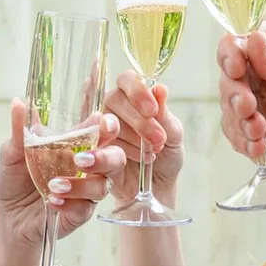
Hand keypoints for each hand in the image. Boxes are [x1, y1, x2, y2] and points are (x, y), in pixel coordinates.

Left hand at [0, 98, 127, 265]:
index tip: (103, 122)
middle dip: (105, 157)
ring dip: (81, 185)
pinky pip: (85, 209)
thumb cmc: (14, 181)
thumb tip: (18, 103)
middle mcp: (87, 168)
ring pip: (102, 186)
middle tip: (81, 159)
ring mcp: (85, 192)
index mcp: (76, 146)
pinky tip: (51, 201)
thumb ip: (19, 131)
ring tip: (54, 185)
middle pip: (115, 159)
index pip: (102, 132)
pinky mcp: (78, 215)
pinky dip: (69, 203)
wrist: (7, 217)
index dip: (109, 126)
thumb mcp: (11, 154)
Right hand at [102, 72, 183, 199]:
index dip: (138, 91)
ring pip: (105, 122)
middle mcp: (112, 107)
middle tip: (158, 139)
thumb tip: (160, 88)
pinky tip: (134, 158)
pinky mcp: (92, 149)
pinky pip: (98, 145)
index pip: (127, 79)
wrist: (158, 186)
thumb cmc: (166, 155)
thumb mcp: (173, 135)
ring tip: (151, 154)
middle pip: (113, 99)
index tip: (152, 110)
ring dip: (132, 139)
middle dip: (139, 121)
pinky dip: (120, 153)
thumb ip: (164, 114)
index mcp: (133, 96)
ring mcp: (98, 128)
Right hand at [214, 25, 265, 204]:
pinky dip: (243, 139)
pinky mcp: (249, 127)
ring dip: (239, 117)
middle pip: (229, 69)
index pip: (246, 36)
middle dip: (234, 89)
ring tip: (259, 130)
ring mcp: (254, 98)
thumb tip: (254, 41)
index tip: (236, 67)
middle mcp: (262, 69)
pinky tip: (260, 146)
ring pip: (227, 101)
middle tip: (248, 105)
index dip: (234, 49)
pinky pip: (233, 131)